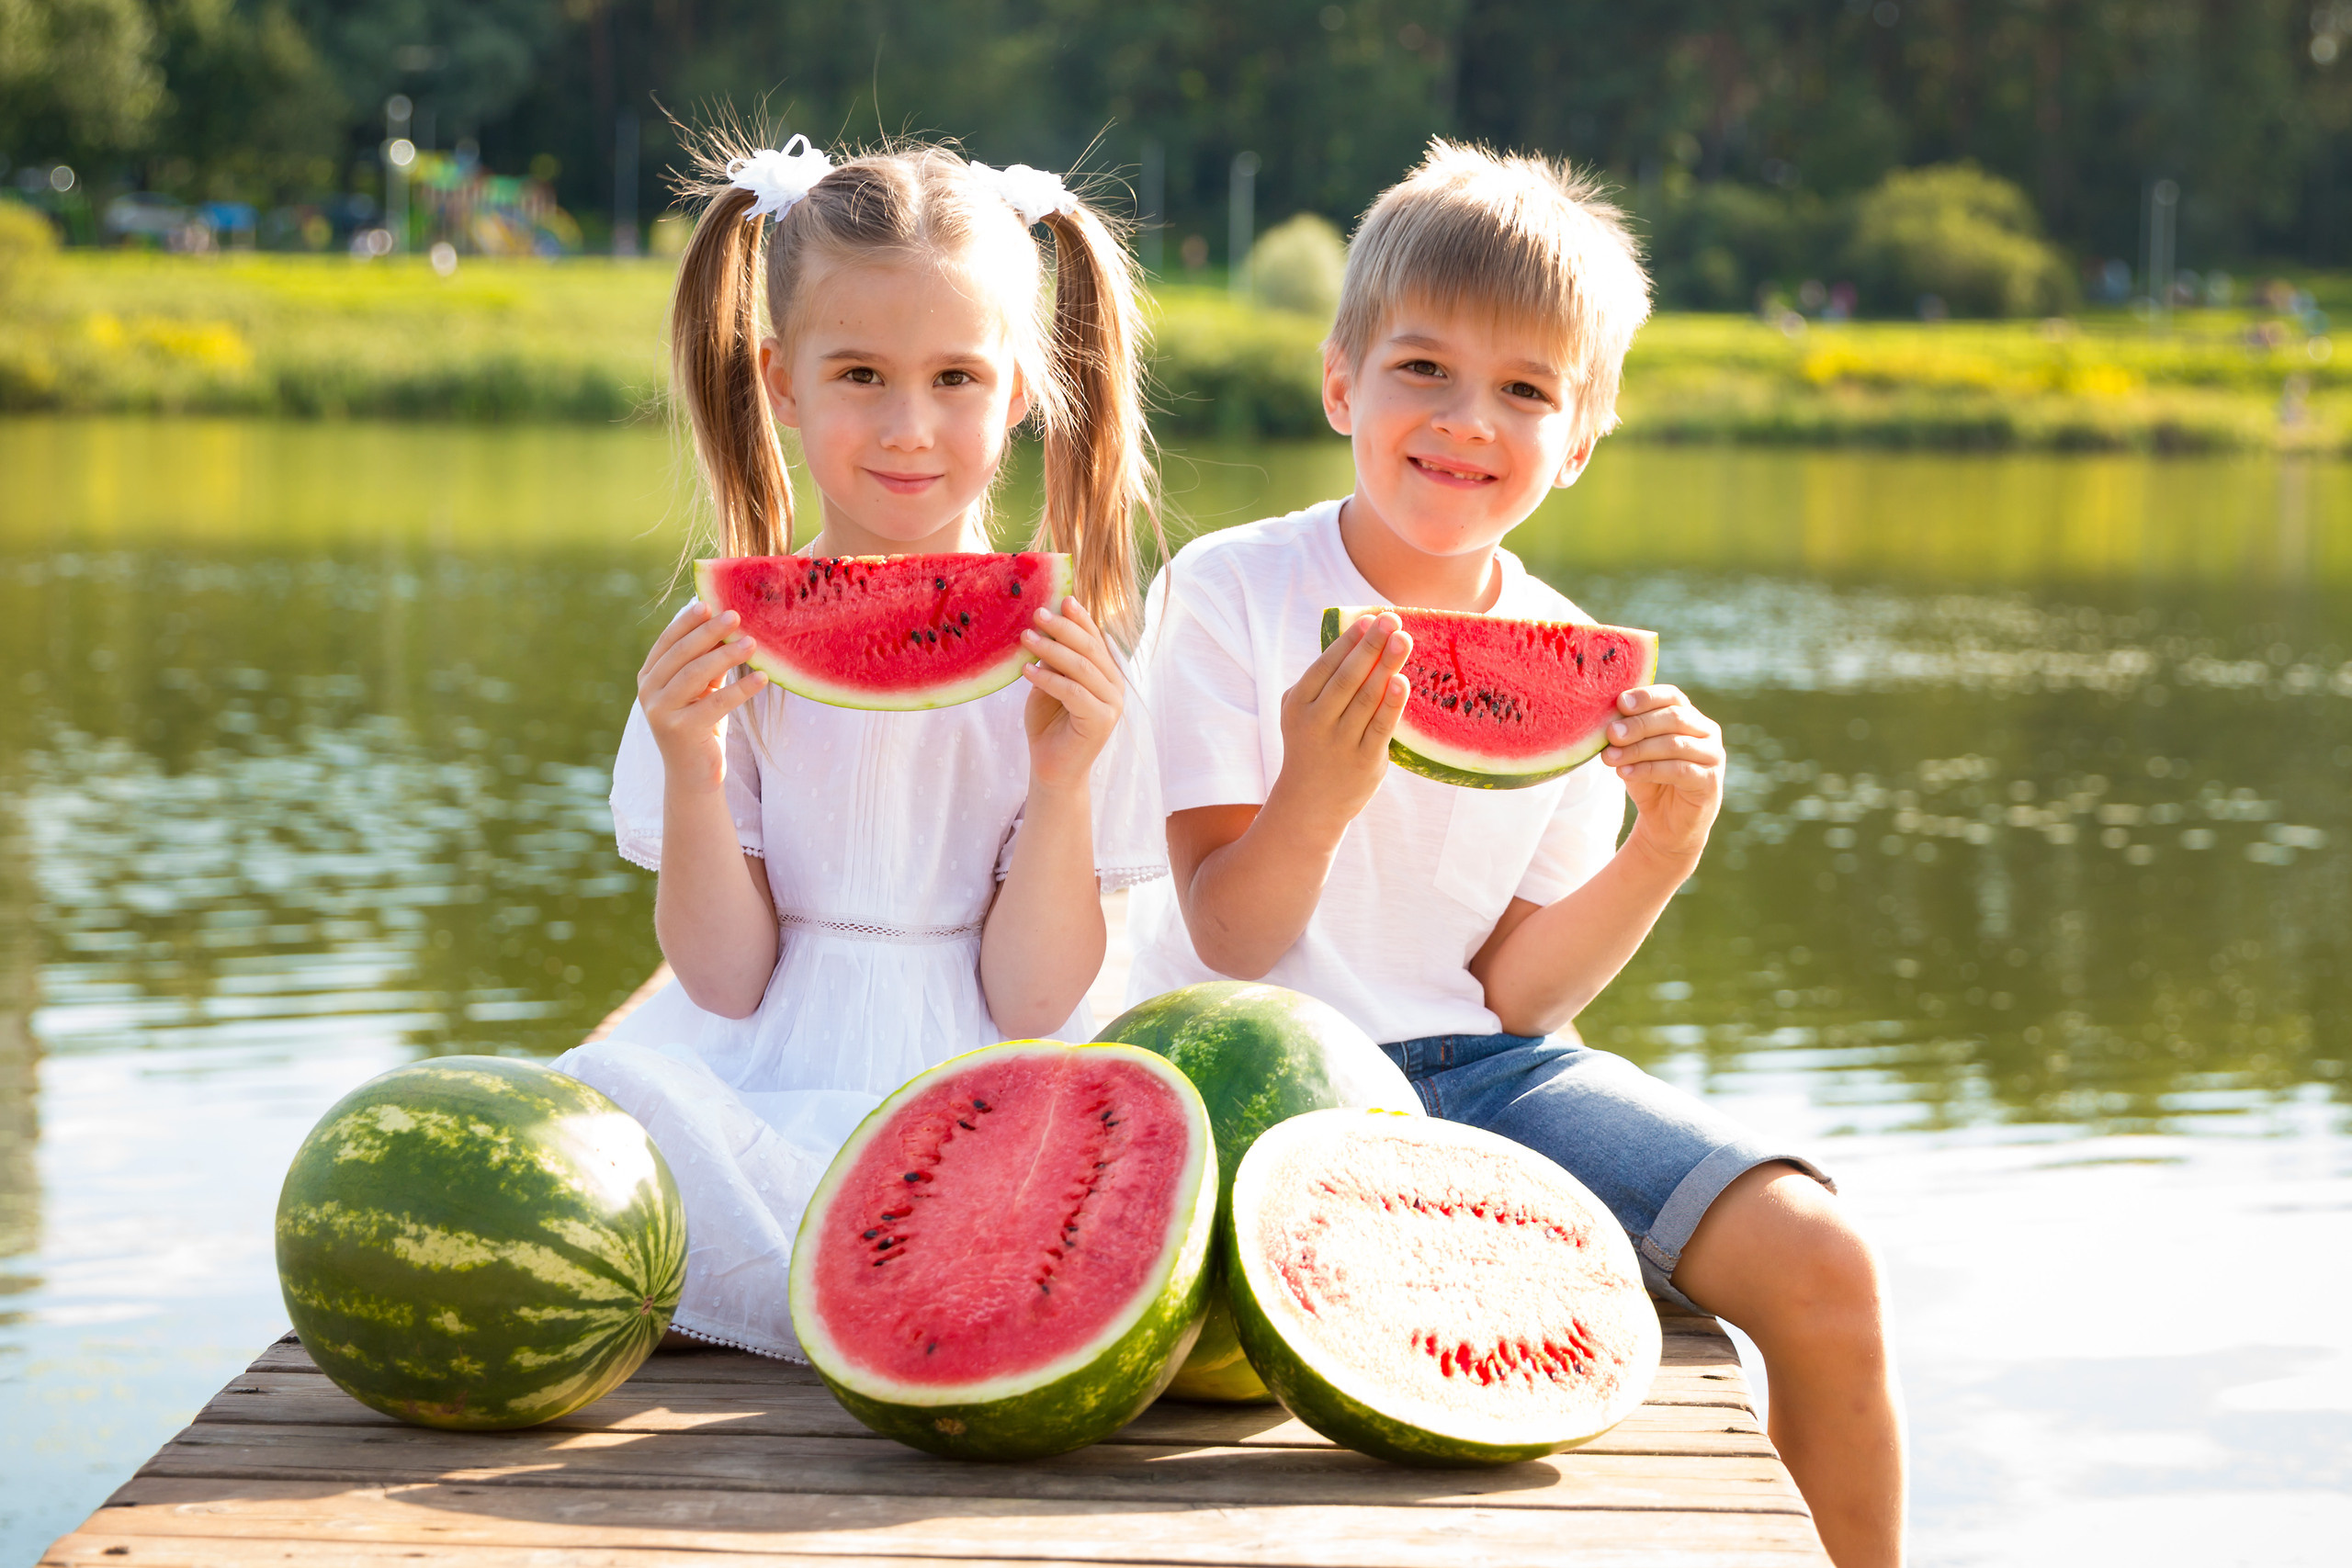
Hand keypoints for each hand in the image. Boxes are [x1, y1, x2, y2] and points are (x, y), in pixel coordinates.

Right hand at [638, 602, 767, 792]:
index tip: (710, 603)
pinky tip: (762, 678)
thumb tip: (728, 623)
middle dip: (710, 632)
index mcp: (649, 676)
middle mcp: (648, 692)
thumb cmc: (700, 724)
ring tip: (753, 643)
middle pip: (682, 653)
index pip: (668, 641)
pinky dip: (741, 688)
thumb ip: (706, 660)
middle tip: (736, 616)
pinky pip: (715, 702)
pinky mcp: (681, 730)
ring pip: (696, 674)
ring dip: (726, 655)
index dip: (688, 621)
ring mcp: (661, 712)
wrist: (694, 774)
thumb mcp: (701, 689)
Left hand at [1021, 596, 1124, 792]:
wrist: (1052, 768)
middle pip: (1090, 649)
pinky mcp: (1101, 721)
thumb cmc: (1049, 724)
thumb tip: (1043, 626)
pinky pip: (1073, 691)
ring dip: (1051, 649)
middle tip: (1037, 613)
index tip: (1062, 598)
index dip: (1081, 618)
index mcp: (1107, 673)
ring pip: (1082, 667)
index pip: (1096, 639)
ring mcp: (1112, 704)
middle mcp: (1115, 686)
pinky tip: (1026, 670)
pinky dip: (1048, 678)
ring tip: (1025, 638)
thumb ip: (1054, 660)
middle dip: (1063, 628)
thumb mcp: (1049, 684)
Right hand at [1271, 611, 1411, 830]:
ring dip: (1386, 666)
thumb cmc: (1312, 744)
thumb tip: (1357, 638)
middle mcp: (1315, 722)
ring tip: (1403, 640)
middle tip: (1392, 620)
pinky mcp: (1364, 761)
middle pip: (1347, 678)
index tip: (1370, 619)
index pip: (1326, 666)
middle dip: (1370, 646)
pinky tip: (1403, 681)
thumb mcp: (1302, 712)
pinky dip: (1392, 704)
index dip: (1349, 641)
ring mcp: (1340, 743)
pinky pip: (1380, 727)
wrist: (1310, 802)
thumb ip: (1321, 681)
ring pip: (1366, 699)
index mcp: (1298, 704)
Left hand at [1600, 684, 1723, 863]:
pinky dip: (1648, 770)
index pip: (1672, 696)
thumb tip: (1608, 722)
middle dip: (1638, 724)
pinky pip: (1678, 770)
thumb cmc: (1650, 781)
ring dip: (1638, 749)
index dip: (1647, 696)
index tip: (1620, 703)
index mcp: (1688, 716)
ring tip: (1610, 757)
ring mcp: (1712, 756)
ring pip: (1674, 744)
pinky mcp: (1710, 781)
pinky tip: (1625, 772)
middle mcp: (1706, 732)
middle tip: (1611, 733)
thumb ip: (1627, 735)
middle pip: (1673, 718)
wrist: (1666, 825)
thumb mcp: (1635, 753)